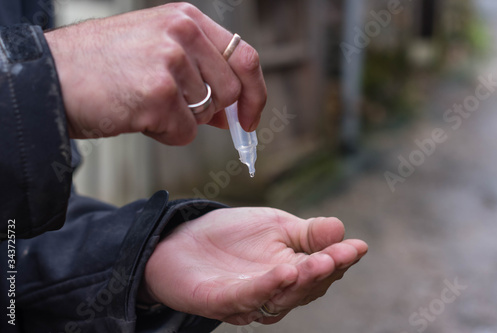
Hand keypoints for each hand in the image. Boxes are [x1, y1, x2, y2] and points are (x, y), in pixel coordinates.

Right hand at [45, 3, 265, 144]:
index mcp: (186, 18)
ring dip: (181, 120)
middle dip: (209, 110)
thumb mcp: (156, 51)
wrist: (52, 77)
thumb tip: (233, 113)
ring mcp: (170, 61)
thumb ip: (200, 73)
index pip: (243, 55)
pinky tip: (137, 117)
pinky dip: (165, 134)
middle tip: (174, 107)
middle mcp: (182, 33)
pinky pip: (185, 132)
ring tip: (146, 105)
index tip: (251, 118)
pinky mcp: (157, 94)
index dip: (254, 92)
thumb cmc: (103, 67)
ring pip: (207, 114)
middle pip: (229, 90)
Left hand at [142, 207, 367, 324]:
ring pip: (281, 295)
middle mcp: (273, 294)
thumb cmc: (230, 236)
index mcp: (290, 274)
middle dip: (326, 270)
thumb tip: (341, 229)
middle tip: (344, 253)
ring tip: (321, 262)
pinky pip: (246, 296)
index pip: (320, 271)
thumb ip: (306, 233)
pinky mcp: (220, 301)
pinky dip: (267, 285)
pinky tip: (285, 270)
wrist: (181, 238)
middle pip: (306, 287)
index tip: (357, 246)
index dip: (339, 260)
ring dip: (303, 280)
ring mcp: (247, 301)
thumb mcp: (274, 226)